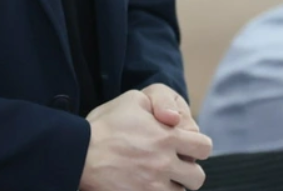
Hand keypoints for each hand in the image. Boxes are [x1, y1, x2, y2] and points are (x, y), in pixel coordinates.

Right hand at [80, 90, 212, 190]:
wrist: (78, 153)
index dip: (197, 146)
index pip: (204, 147)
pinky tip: (146, 186)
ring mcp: (153, 187)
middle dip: (188, 171)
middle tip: (173, 166)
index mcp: (167, 138)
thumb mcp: (132, 100)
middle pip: (197, 178)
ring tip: (157, 178)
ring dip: (173, 186)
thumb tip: (174, 117)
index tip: (185, 146)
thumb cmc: (104, 126)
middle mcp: (165, 165)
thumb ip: (158, 104)